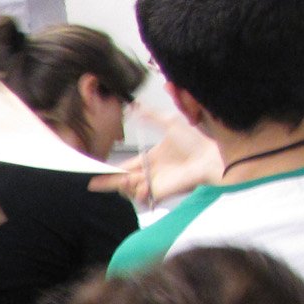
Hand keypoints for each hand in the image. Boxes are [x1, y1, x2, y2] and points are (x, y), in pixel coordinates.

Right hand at [89, 106, 220, 204]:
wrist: (210, 156)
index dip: (112, 170)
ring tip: (128, 178)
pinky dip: (138, 192)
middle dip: (107, 183)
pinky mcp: (160, 192)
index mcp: (152, 159)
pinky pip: (141, 197)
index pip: (127, 166)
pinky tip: (142, 186)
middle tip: (93, 184)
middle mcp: (152, 173)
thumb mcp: (169, 122)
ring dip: (124, 184)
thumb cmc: (196, 141)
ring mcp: (155, 184)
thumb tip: (135, 106)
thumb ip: (150, 116)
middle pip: (123, 181)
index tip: (96, 173)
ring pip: (129, 189)